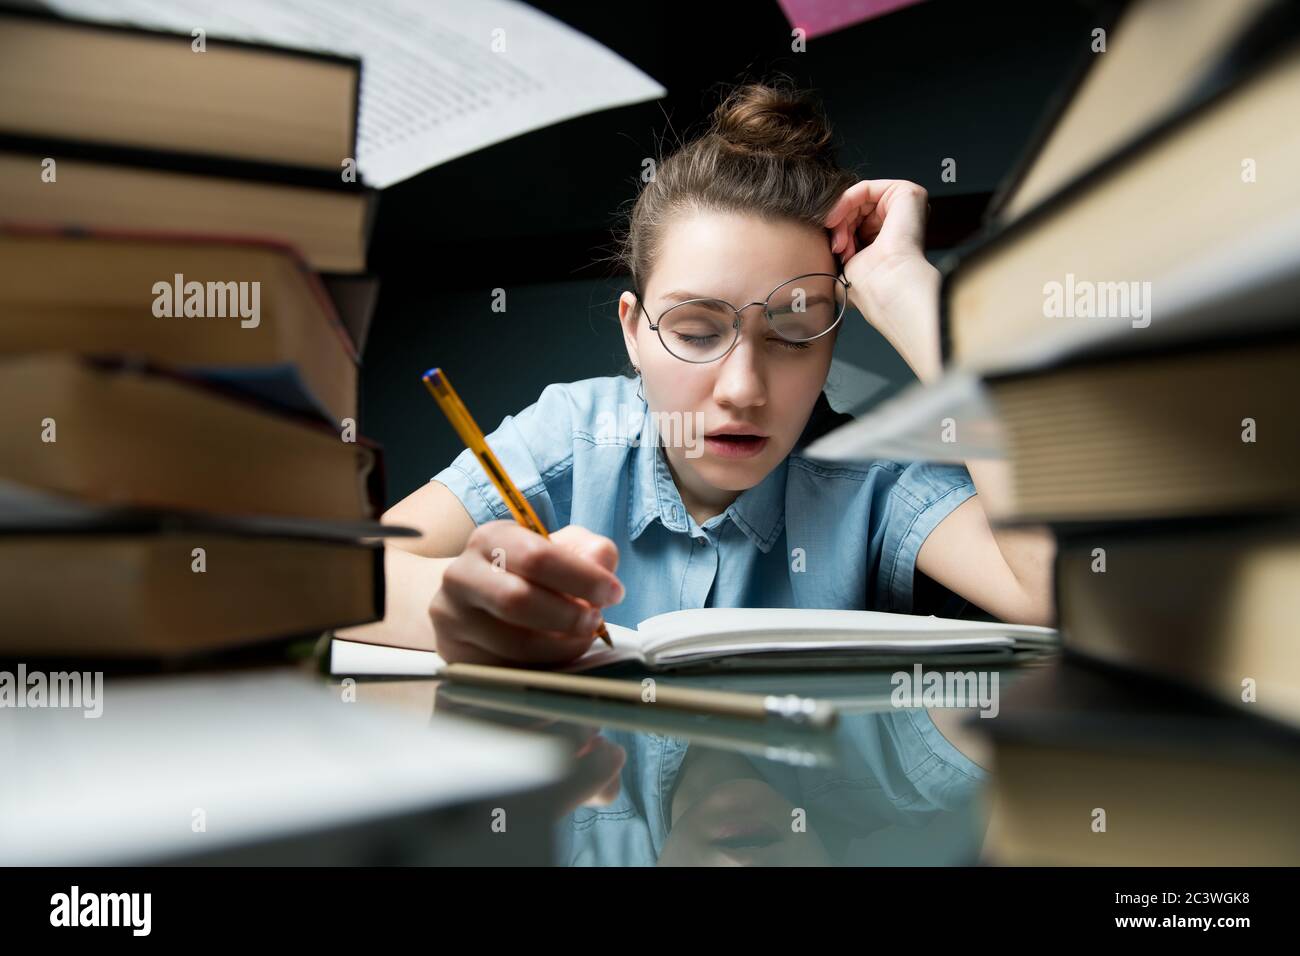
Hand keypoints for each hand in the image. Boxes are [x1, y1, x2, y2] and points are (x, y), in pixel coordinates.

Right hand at [430, 522, 623, 665]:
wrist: (469, 601)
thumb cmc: (523, 573)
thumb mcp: (558, 548)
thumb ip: (588, 550)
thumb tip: (602, 564)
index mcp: (491, 539)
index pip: (537, 557)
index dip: (582, 577)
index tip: (613, 593)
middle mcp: (462, 574)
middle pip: (518, 600)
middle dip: (568, 616)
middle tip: (594, 622)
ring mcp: (452, 617)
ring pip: (515, 643)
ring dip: (560, 647)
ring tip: (578, 639)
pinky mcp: (454, 654)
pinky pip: (506, 669)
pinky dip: (541, 666)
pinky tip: (552, 655)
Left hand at [824, 179, 941, 382]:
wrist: (886, 287)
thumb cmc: (868, 285)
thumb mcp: (845, 262)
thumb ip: (836, 249)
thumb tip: (812, 250)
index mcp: (890, 237)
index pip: (856, 222)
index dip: (839, 232)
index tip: (832, 250)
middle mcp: (900, 220)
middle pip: (856, 209)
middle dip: (839, 226)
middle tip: (836, 247)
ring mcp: (905, 205)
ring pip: (858, 199)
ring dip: (841, 218)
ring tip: (839, 243)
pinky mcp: (906, 192)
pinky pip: (865, 188)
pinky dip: (845, 201)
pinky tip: (834, 220)